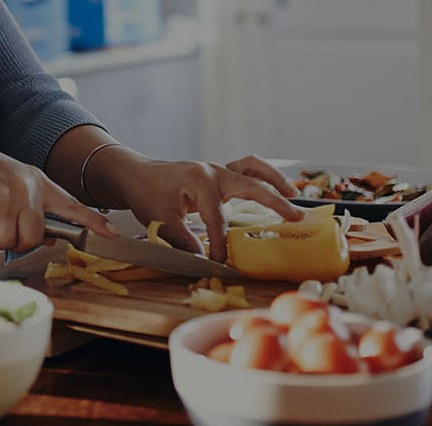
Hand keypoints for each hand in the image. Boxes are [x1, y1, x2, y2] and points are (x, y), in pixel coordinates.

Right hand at [0, 137, 119, 252]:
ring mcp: (8, 199)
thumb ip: (31, 206)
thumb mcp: (9, 182)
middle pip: (35, 237)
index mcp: (35, 180)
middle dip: (15, 239)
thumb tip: (50, 238)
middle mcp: (26, 189)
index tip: (112, 233)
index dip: (92, 222)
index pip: (71, 204)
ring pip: (10, 242)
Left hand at [93, 152, 301, 262]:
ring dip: (275, 180)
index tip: (221, 263)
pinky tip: (278, 188)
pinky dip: (263, 176)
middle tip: (296, 219)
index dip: (221, 244)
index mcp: (199, 181)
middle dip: (274, 203)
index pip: (217, 219)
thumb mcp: (160, 220)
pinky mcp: (218, 173)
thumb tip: (204, 261)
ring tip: (294, 195)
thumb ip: (184, 241)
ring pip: (252, 169)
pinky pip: (246, 169)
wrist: (136, 174)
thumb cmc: (146, 194)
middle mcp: (213, 171)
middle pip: (250, 186)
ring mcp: (217, 169)